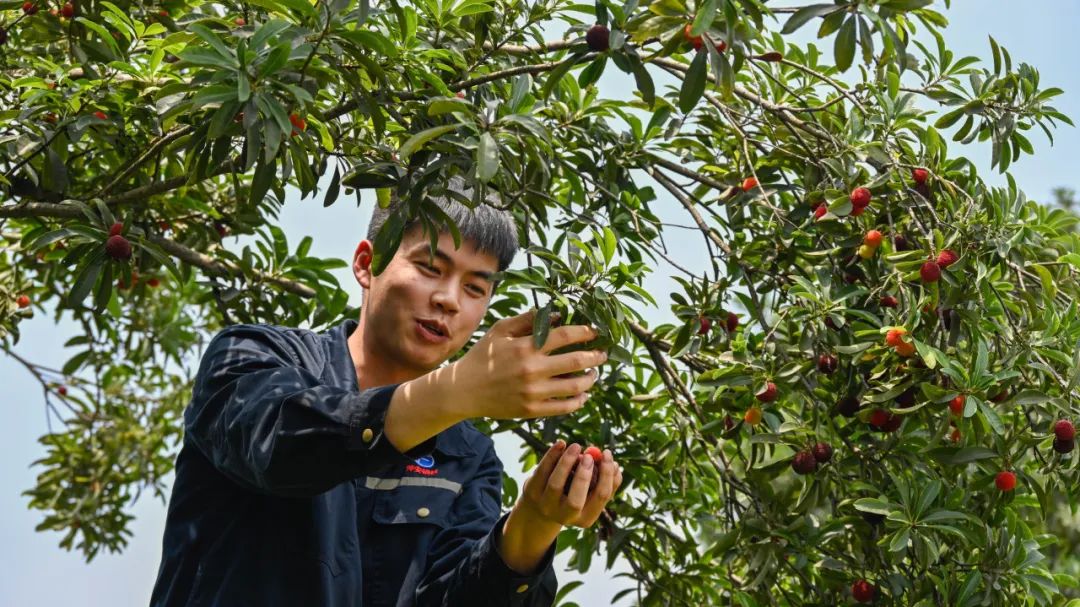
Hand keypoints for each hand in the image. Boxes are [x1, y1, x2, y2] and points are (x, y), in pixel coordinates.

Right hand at [450, 309, 607, 420]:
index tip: (595, 332)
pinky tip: (583, 394)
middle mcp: (532, 370)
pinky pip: (564, 407)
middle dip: (596, 356)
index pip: (565, 336)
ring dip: (591, 379)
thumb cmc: (483, 356)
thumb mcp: (500, 331)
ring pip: (575, 387)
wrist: (464, 390)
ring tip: (594, 373)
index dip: (585, 333)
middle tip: (603, 354)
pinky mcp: (532, 411)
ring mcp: (533, 392)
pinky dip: (579, 401)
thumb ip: (527, 320)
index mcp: (526, 347)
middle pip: (577, 362)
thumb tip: (556, 315)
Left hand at [518, 440, 622, 528]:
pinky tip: (561, 443)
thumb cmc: (573, 496)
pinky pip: (542, 471)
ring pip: (556, 483)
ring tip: (576, 446)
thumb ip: (603, 481)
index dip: (607, 474)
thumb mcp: (589, 495)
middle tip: (589, 456)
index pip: (601, 496)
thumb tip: (615, 465)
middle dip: (583, 476)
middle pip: (575, 499)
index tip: (608, 455)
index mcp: (585, 518)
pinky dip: (552, 455)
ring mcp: (545, 505)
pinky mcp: (531, 491)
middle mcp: (564, 516)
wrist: (540, 508)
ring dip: (567, 462)